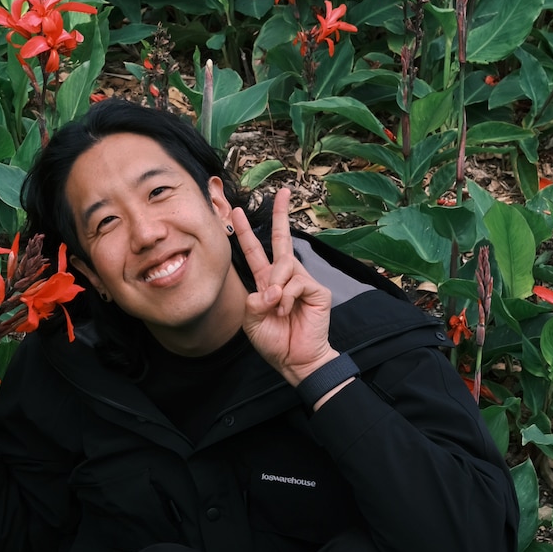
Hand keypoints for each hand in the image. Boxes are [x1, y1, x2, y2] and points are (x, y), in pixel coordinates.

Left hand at [232, 187, 337, 386]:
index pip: (255, 251)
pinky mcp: (317, 290)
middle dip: (280, 215)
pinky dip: (286, 298)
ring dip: (275, 286)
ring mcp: (302, 281)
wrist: (294, 359)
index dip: (245, 232)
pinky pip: (296, 283)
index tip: (235, 213)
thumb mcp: (251, 320)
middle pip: (282, 240)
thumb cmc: (274, 340)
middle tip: (281, 192)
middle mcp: (285, 277)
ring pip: (285, 265)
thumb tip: (269, 288)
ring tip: (276, 307)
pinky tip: (287, 311)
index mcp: (267, 281)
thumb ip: (253, 301)